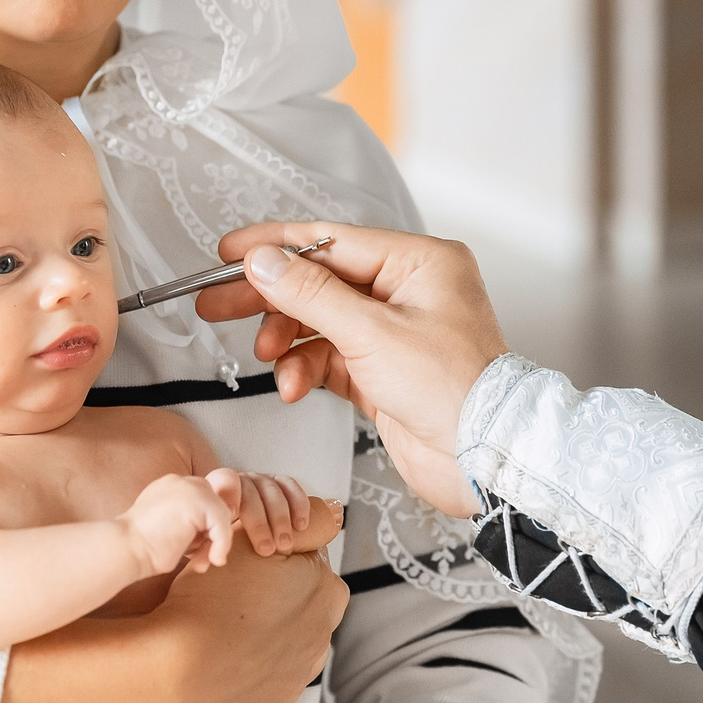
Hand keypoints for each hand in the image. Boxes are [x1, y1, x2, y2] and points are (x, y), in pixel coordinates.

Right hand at [0, 500, 344, 702]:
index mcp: (327, 594)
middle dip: (277, 599)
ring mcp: (300, 674)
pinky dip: (248, 665)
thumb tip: (312, 517)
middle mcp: (323, 637)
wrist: (175, 676)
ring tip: (221, 627)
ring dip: (263, 633)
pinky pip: (265, 675)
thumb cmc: (207, 601)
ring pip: (285, 641)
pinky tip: (218, 656)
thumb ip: (281, 528)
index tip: (251, 566)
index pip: (310, 566)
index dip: (277, 560)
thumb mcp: (246, 543)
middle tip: (234, 595)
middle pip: (302, 606)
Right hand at [125, 474, 236, 574]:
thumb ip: (189, 525)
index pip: (204, 504)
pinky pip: (224, 523)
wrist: (124, 549)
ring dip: (216, 543)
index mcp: (170, 488)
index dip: (205, 530)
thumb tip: (214, 535)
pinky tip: (212, 560)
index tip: (196, 554)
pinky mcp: (198, 500)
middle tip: (201, 559)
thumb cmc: (140, 550)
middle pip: (216, 506)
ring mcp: (189, 488)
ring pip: (221, 515)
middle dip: (213, 534)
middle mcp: (180, 482)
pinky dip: (222, 544)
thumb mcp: (168, 530)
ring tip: (201, 562)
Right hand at [193, 223, 507, 517]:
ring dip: (289, 340)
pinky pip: (330, 357)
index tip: (230, 252)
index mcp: (420, 263)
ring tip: (270, 356)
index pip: (331, 240)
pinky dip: (306, 369)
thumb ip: (310, 293)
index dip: (275, 245)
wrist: (484, 461)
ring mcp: (396, 332)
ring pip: (320, 322)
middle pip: (320, 281)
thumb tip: (264, 261)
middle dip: (270, 296)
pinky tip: (295, 384)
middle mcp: (409, 291)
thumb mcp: (372, 334)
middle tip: (218, 303)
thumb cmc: (456, 392)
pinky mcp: (384, 372)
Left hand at [209, 468, 312, 556]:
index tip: (232, 516)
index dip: (230, 495)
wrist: (228, 522)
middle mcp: (240, 480)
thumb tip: (206, 563)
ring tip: (285, 545)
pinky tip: (302, 525)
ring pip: (273, 491)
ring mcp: (260, 480)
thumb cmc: (215, 534)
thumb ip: (204, 547)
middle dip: (260, 522)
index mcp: (218, 488)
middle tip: (267, 550)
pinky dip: (299, 503)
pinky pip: (290, 486)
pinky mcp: (278, 483)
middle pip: (251, 493)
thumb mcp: (204, 539)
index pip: (225, 481)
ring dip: (280, 519)